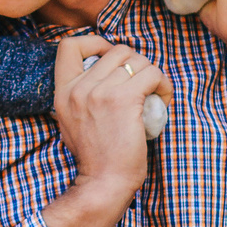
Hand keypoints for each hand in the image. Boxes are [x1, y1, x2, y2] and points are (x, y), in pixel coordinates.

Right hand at [38, 33, 171, 226]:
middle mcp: (78, 87)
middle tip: (143, 85)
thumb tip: (100, 75)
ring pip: (137, 60)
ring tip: (155, 94)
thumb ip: (79, 96)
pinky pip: (152, 74)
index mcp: (62, 91)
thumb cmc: (95, 157)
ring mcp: (100, 92)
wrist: (103, 183)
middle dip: (136, 63)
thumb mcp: (72, 121)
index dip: (95, 43)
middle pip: (116, 49)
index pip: (68, 45)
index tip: (110, 60)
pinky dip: (163, 84)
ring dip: (152, 74)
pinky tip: (162, 100)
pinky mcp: (124, 100)